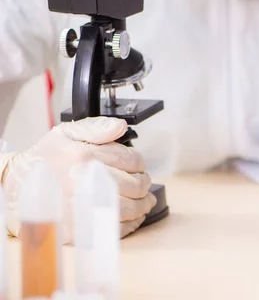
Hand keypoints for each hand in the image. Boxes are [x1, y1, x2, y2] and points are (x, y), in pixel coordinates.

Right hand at [0, 117, 156, 242]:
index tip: (138, 168)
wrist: (17, 185)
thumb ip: (96, 127)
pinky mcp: (79, 228)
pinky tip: (131, 218)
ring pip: (130, 209)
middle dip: (144, 185)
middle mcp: (86, 181)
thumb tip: (121, 127)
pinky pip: (114, 229)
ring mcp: (83, 207)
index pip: (132, 160)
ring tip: (144, 202)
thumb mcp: (65, 133)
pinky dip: (130, 224)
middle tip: (143, 185)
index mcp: (86, 156)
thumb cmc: (43, 159)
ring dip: (142, 206)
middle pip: (135, 186)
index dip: (140, 164)